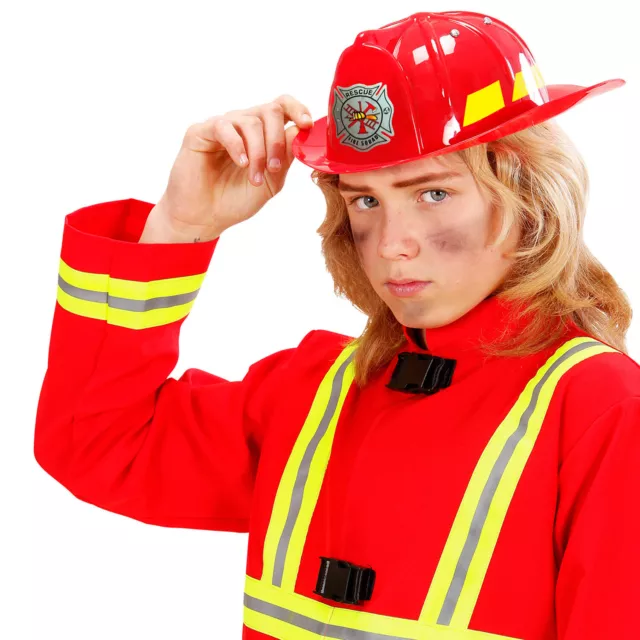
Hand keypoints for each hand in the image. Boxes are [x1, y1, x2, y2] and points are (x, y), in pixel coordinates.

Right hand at [140, 94, 313, 242]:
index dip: (298, 110)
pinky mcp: (200, 132)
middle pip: (270, 110)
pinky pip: (224, 127)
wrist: (204, 218)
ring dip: (258, 152)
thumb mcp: (271, 182)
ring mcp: (222, 126)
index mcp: (262, 134)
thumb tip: (300, 132)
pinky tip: (241, 163)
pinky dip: (237, 146)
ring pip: (250, 122)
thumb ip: (285, 158)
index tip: (308, 125)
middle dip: (277, 140)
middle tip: (274, 168)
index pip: (283, 107)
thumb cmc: (236, 200)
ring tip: (254, 178)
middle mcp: (242, 125)